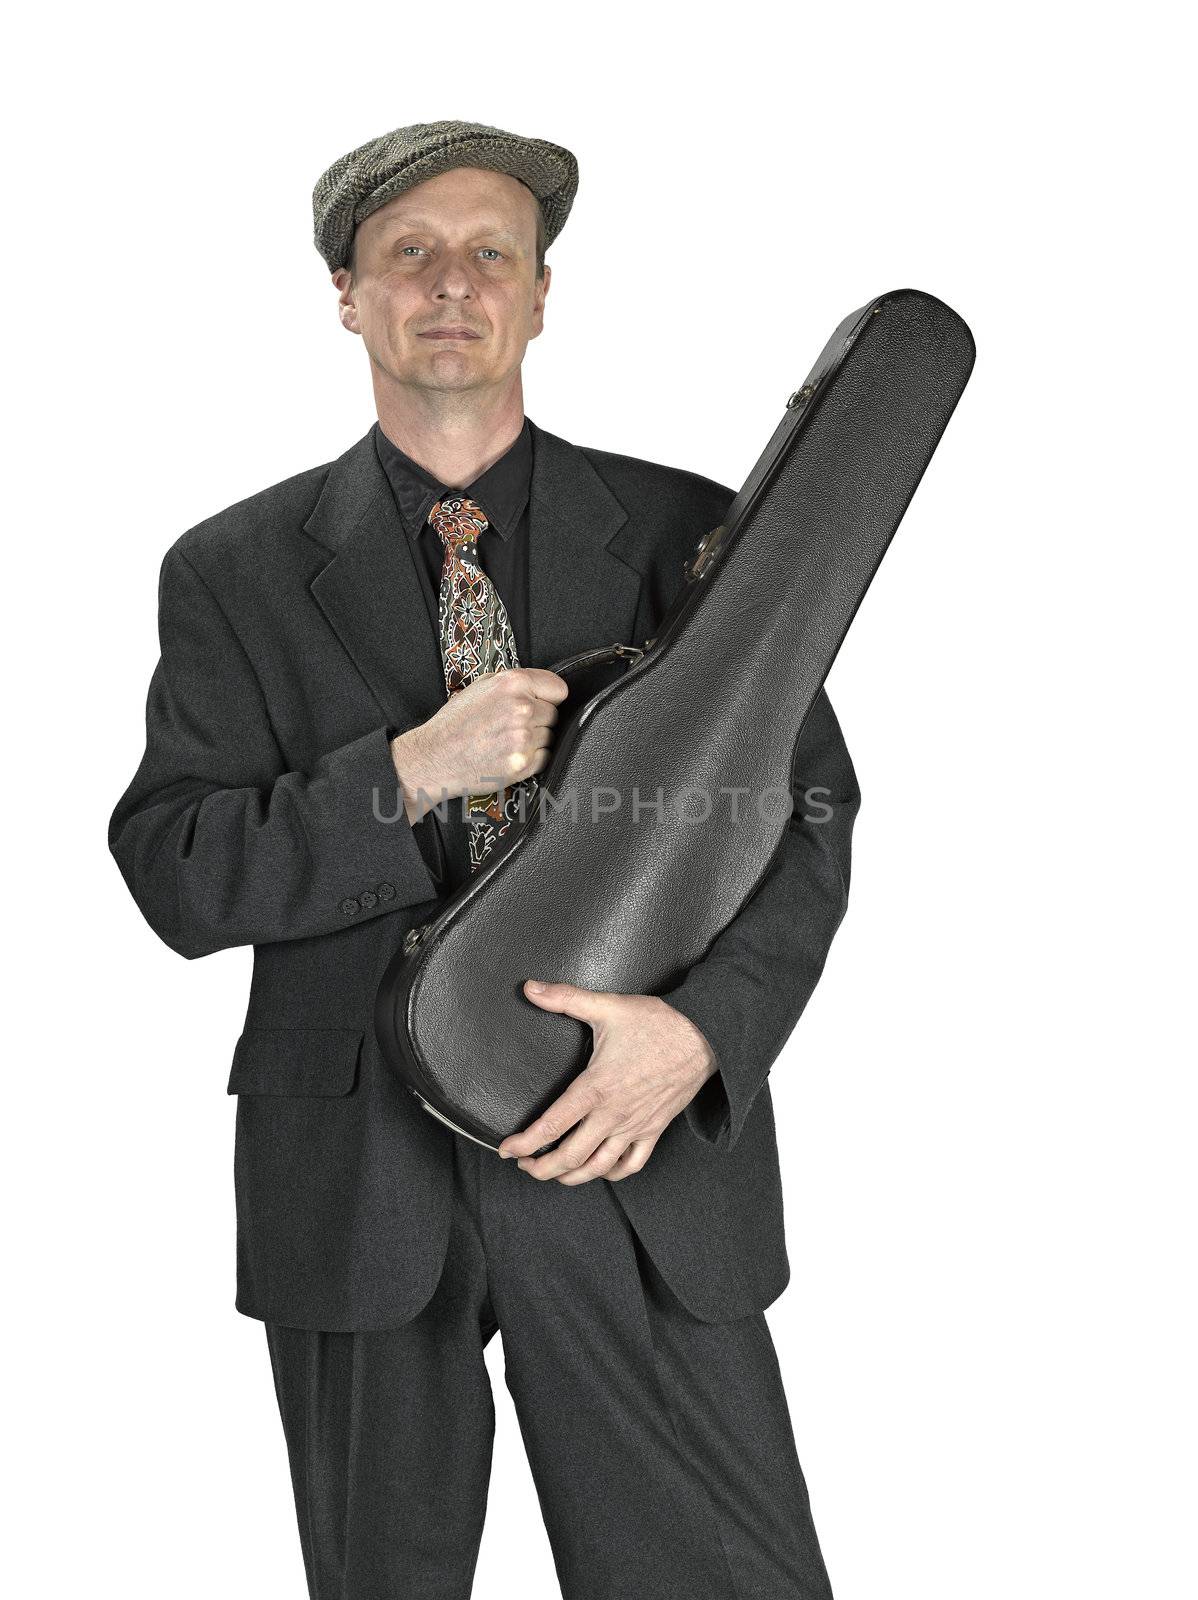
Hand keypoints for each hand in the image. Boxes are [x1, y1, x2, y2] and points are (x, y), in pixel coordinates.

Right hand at [391, 667, 567, 823]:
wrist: (435, 757)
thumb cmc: (454, 723)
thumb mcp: (479, 686)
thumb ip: (511, 682)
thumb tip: (538, 686)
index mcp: (512, 684)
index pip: (558, 688)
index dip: (549, 696)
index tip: (542, 701)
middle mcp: (521, 708)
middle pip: (553, 714)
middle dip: (538, 718)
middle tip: (512, 724)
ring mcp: (523, 738)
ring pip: (549, 736)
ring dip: (534, 739)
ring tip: (506, 739)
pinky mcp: (522, 763)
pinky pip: (544, 757)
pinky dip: (532, 757)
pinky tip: (509, 753)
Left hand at [497, 981, 718, 1183]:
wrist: (704, 1036)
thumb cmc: (657, 1022)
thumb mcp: (607, 1006)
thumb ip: (565, 998)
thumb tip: (530, 988)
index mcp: (596, 1087)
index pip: (552, 1126)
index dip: (524, 1143)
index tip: (506, 1150)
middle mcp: (613, 1114)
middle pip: (571, 1156)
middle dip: (542, 1168)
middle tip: (524, 1165)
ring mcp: (635, 1126)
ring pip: (598, 1167)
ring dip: (571, 1176)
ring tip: (553, 1174)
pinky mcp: (654, 1129)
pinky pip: (632, 1164)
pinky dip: (612, 1173)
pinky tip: (599, 1169)